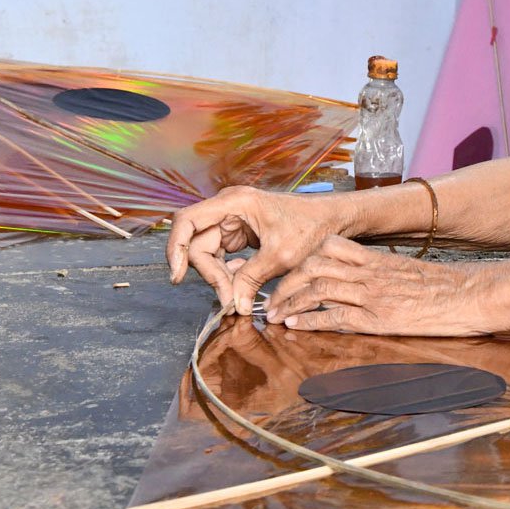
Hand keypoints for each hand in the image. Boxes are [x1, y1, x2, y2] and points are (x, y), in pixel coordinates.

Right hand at [167, 185, 339, 313]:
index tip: (177, 276)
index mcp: (235, 202)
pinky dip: (229, 273)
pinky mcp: (240, 233)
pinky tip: (243, 283)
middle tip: (228, 299)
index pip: (187, 221)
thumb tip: (233, 306)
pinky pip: (222, 255)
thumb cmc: (311, 227)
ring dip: (218, 276)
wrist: (333, 220)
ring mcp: (233, 220)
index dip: (176, 248)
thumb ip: (252, 279)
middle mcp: (228, 207)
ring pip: (208, 253)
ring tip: (237, 295)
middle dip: (209, 274)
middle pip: (197, 243)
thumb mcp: (281, 256)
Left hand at [265, 236, 497, 336]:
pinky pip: (336, 316)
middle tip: (272, 296)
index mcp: (377, 258)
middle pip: (314, 266)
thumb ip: (383, 271)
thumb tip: (364, 277)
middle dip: (286, 281)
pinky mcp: (378, 318)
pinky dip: (311, 320)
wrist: (468, 295)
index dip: (302, 258)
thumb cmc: (444, 286)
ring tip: (275, 315)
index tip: (287, 271)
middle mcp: (369, 272)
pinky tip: (296, 326)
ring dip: (291, 302)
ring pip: (319, 289)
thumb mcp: (409, 271)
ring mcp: (373, 294)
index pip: (329, 247)